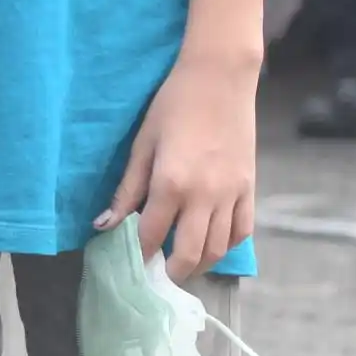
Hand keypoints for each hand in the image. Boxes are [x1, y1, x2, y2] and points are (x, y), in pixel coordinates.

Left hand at [102, 49, 257, 283]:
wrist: (220, 79)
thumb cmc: (173, 105)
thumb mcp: (142, 145)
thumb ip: (127, 189)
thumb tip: (105, 224)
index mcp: (172, 184)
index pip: (150, 235)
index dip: (137, 256)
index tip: (127, 267)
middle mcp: (205, 196)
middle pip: (188, 254)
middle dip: (169, 272)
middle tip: (155, 276)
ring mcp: (232, 194)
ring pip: (217, 248)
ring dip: (197, 264)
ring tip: (179, 265)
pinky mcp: (250, 188)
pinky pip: (242, 231)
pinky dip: (226, 245)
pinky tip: (210, 246)